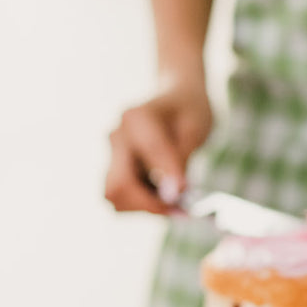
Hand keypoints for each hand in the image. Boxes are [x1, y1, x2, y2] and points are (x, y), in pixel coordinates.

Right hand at [104, 76, 213, 213]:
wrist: (175, 97)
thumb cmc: (189, 110)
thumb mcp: (195, 129)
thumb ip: (181, 158)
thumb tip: (173, 191)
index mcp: (138, 118)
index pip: (149, 156)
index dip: (169, 181)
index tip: (188, 193)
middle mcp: (118, 135)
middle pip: (117, 186)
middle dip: (149, 204)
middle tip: (179, 208)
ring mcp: (111, 152)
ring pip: (114, 195)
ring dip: (145, 205)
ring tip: (175, 201)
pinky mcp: (114, 166)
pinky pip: (121, 194)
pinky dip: (142, 202)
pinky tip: (164, 195)